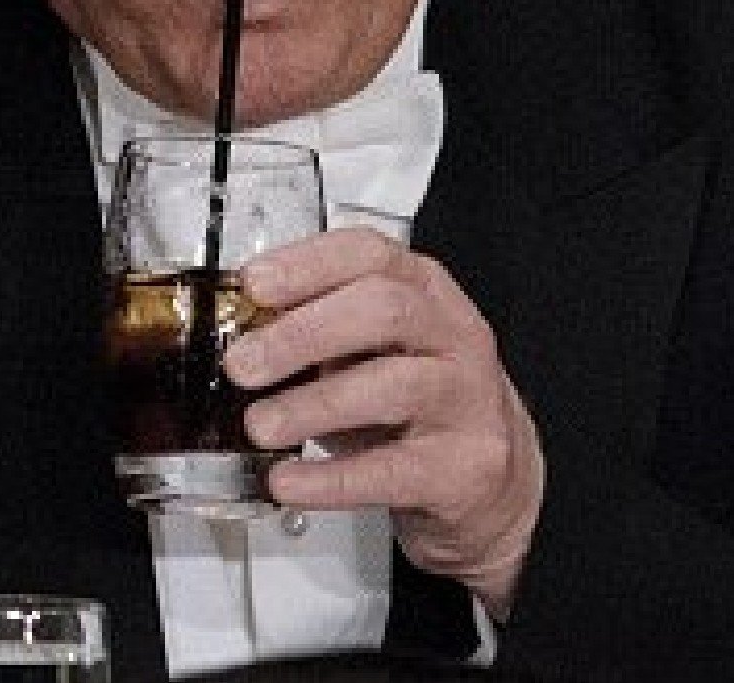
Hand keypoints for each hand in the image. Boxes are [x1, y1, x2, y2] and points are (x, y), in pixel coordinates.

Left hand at [226, 228, 544, 618]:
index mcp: (424, 291)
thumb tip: (241, 330)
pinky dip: (330, 478)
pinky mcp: (461, 467)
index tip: (254, 284)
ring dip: (312, 406)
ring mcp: (464, 400)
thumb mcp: (374, 348)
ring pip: (392, 387)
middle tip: (243, 364)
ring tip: (260, 425)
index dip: (307, 264)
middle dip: (302, 334)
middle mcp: (452, 335)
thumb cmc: (418, 401)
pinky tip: (288, 479)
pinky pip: (391, 470)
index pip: (370, 255)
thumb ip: (319, 330)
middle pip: (383, 311)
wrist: (492, 476)